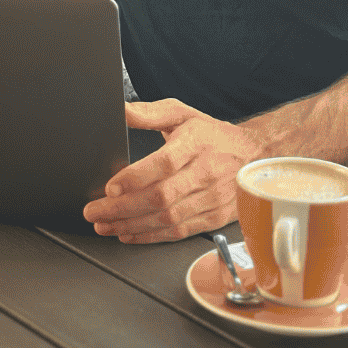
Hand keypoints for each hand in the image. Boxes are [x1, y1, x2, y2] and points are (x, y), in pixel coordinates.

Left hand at [83, 99, 264, 243]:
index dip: (136, 178)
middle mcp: (205, 173)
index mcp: (195, 143)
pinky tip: (129, 233)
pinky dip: (151, 236)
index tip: (110, 187)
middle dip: (123, 208)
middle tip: (94, 212)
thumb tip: (121, 111)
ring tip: (104, 225)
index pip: (164, 163)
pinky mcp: (214, 218)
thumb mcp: (181, 112)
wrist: (253, 155)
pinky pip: (179, 231)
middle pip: (161, 197)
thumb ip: (149, 112)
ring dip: (132, 225)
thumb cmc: (211, 134)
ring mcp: (211, 199)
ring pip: (168, 218)